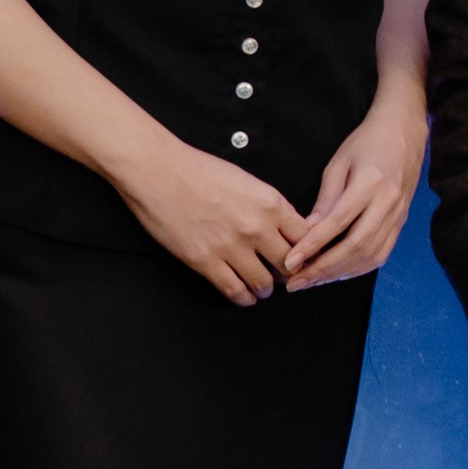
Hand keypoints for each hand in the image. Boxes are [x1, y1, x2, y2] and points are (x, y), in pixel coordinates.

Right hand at [121, 141, 311, 305]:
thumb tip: (286, 228)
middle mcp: (257, 228)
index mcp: (271, 204)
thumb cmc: (201, 170)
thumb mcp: (249, 182)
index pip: (307, 238)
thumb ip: (271, 207)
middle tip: (284, 276)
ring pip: (263, 282)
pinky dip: (243, 298)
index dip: (307, 251)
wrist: (160, 172)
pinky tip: (246, 297)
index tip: (303, 258)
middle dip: (289, 273)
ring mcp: (231, 246)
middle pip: (289, 264)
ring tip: (264, 287)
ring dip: (266, 288)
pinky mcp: (204, 261)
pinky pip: (233, 290)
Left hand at [285, 90, 426, 287]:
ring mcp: (399, 215)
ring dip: (339, 273)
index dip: (312, 245)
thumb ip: (326, 199)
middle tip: (296, 282)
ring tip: (311, 281)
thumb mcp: (339, 164)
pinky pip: (381, 254)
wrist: (405, 132)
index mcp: (371, 182)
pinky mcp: (402, 222)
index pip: (338, 222)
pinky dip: (358, 269)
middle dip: (323, 268)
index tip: (290, 262)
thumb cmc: (367, 142)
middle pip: (356, 246)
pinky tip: (337, 273)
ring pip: (370, 255)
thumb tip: (306, 232)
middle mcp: (389, 202)